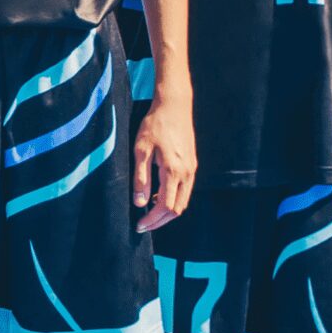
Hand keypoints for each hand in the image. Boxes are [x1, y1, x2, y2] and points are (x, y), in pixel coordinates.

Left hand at [133, 91, 194, 232]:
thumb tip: (140, 203)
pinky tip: (158, 196)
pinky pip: (185, 190)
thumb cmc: (154, 125)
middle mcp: (186, 173)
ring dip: (167, 212)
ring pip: (183, 201)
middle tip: (144, 226)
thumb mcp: (141, 150)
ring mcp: (192, 170)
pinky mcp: (192, 165)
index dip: (152, 220)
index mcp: (173, 171)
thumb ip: (141, 178)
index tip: (139, 225)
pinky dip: (173, 199)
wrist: (174, 106)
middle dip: (160, 221)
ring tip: (149, 214)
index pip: (165, 207)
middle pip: (177, 209)